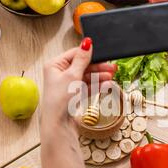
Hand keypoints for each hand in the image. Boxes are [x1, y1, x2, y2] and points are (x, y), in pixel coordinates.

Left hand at [41, 38, 116, 167]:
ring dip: (99, 77)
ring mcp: (67, 86)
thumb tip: (87, 42)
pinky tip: (107, 86)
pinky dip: (96, 86)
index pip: (75, 54)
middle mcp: (59, 74)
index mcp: (54, 65)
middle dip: (98, 67)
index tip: (104, 53)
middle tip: (113, 67)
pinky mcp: (74, 96)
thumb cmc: (61, 99)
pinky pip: (87, 87)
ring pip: (87, 77)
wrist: (59, 125)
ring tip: (112, 77)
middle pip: (83, 66)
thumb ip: (82, 59)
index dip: (90, 54)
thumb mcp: (73, 76)